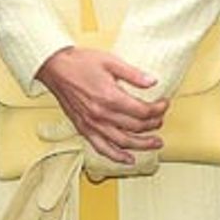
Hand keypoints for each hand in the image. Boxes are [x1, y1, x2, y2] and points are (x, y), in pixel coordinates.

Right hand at [35, 47, 166, 165]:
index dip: (157, 109)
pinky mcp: (83, 128)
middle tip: (160, 120)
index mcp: (110, 97)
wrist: (55, 67)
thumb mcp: (110, 60)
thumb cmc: (80, 62)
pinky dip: (116, 156)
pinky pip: (102, 148)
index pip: (142, 111)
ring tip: (154, 144)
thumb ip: (132, 73)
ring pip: (122, 142)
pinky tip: (127, 159)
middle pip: (135, 127)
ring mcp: (92, 124)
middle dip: (152, 125)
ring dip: (141, 145)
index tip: (164, 104)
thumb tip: (152, 82)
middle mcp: (102, 114)